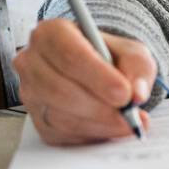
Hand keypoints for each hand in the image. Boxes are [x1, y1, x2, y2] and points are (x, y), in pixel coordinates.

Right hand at [12, 18, 156, 145]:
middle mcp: (32, 62)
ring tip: (127, 122)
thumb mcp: (131, 52)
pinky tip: (111, 128)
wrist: (100, 72)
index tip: (124, 93)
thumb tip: (137, 94)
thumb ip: (137, 66)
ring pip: (59, 115)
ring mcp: (31, 93)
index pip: (69, 55)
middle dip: (99, 107)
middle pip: (59, 89)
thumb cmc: (110, 57)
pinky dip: (92, 134)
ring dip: (98, 124)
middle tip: (129, 114)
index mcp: (52, 33)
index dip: (98, 77)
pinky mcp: (37, 120)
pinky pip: (62, 134)